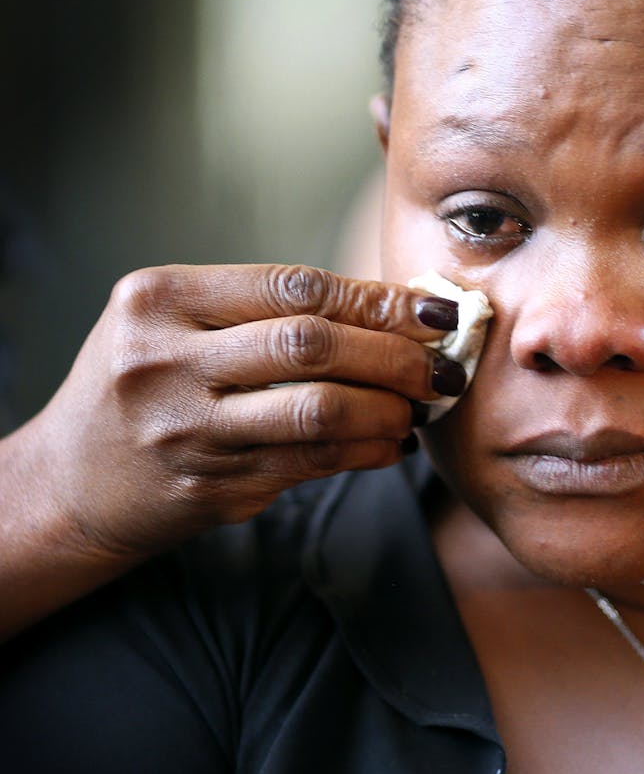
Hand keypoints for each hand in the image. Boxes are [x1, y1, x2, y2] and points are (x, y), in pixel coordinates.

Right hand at [18, 263, 465, 561]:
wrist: (70, 481)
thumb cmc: (146, 385)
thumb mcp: (177, 325)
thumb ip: (266, 312)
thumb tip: (396, 309)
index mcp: (162, 299)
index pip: (295, 288)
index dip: (379, 299)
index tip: (437, 309)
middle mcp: (166, 360)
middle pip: (311, 346)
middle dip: (396, 356)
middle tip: (443, 366)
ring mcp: (185, 429)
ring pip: (317, 412)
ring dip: (388, 409)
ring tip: (422, 407)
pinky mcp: (208, 485)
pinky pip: (310, 464)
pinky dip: (365, 452)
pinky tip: (391, 444)